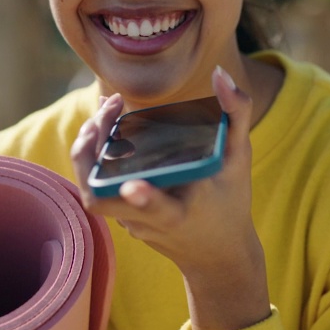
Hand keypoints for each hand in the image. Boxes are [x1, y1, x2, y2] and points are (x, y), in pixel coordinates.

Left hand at [71, 66, 270, 329]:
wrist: (217, 255)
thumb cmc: (231, 202)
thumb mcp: (241, 158)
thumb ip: (237, 114)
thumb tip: (221, 73)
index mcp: (182, 212)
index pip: (160, 210)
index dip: (145, 199)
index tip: (132, 186)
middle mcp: (150, 222)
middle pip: (101, 197)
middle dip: (91, 152)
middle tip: (108, 111)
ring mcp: (131, 223)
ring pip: (92, 193)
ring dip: (88, 149)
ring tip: (105, 112)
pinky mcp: (123, 220)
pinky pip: (98, 186)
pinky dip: (95, 156)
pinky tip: (107, 126)